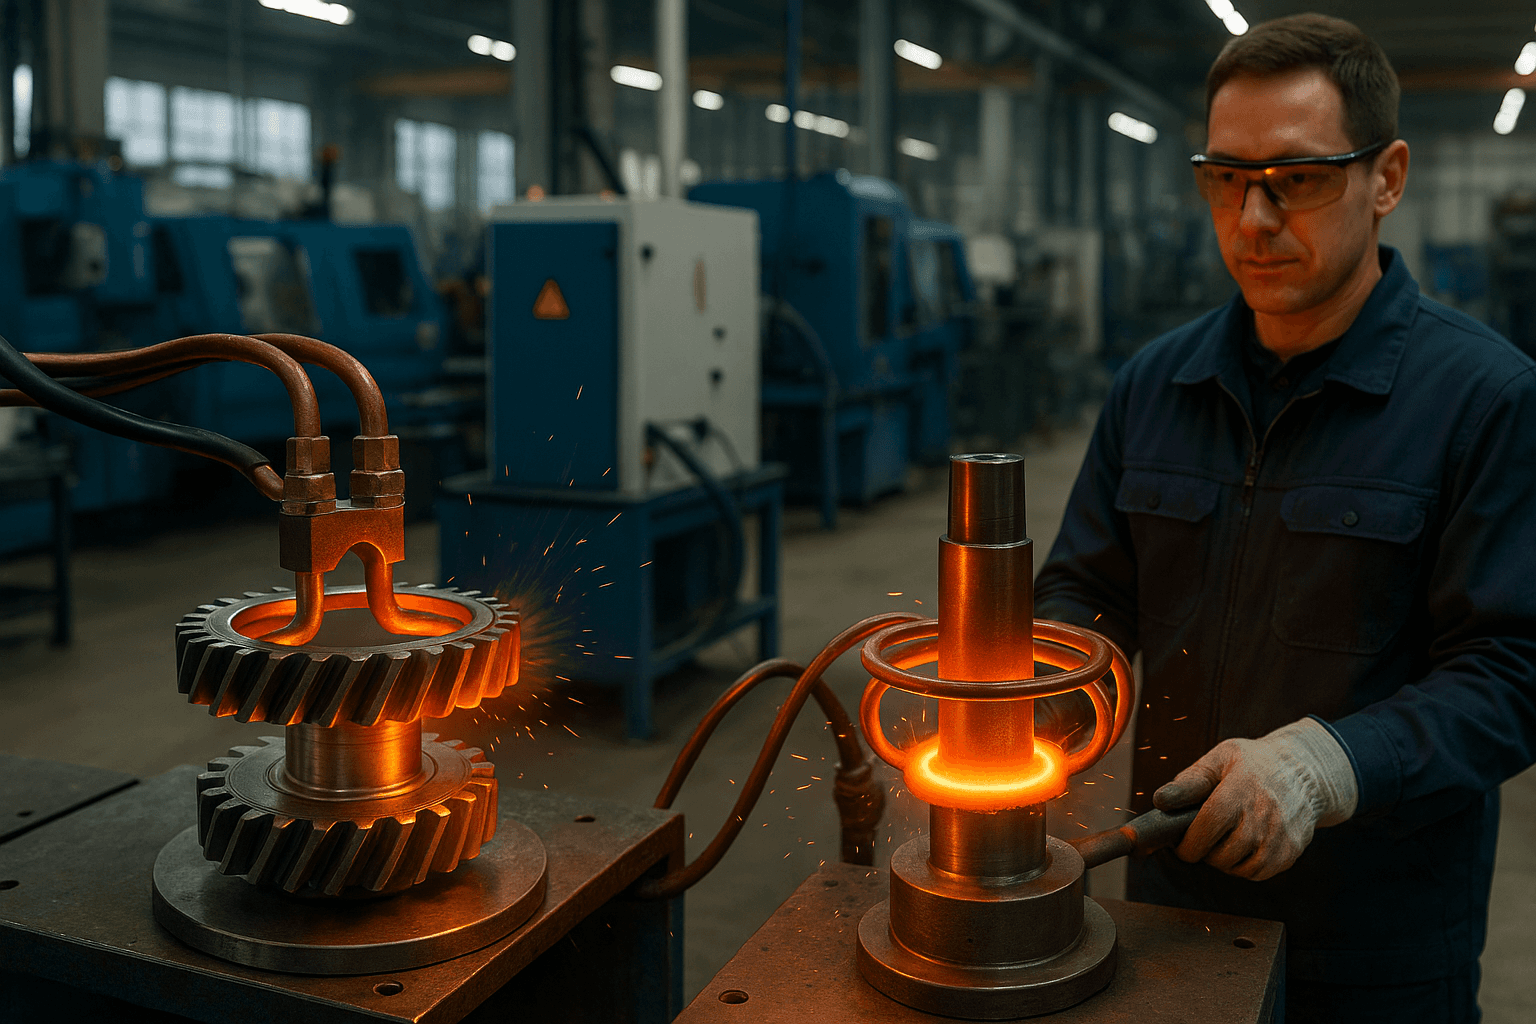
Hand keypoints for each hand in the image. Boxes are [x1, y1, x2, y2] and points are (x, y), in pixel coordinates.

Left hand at [1153, 718, 1357, 881]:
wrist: (1305, 771)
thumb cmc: (1255, 764)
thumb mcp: (1221, 758)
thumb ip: (1190, 781)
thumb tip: (1160, 801)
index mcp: (1239, 792)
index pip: (1207, 828)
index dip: (1187, 843)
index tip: (1179, 843)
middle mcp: (1262, 819)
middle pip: (1220, 855)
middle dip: (1203, 851)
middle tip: (1202, 837)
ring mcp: (1278, 839)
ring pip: (1237, 868)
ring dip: (1222, 861)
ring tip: (1222, 840)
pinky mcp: (1290, 853)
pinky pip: (1257, 874)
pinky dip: (1243, 867)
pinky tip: (1242, 847)